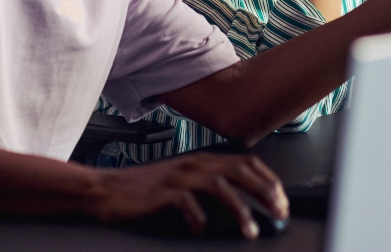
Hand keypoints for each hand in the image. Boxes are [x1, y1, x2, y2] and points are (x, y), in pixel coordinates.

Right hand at [91, 152, 288, 238]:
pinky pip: (189, 202)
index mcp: (202, 160)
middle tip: (279, 212)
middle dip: (265, 191)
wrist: (108, 189)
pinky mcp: (163, 190)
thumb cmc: (146, 190)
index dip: (268, 179)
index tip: (282, 200)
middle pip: (240, 170)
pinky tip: (201, 229)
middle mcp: (194, 163)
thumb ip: (208, 184)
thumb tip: (240, 200)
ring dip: (241, 209)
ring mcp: (179, 175)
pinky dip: (199, 217)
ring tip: (251, 230)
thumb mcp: (183, 182)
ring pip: (221, 186)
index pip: (246, 161)